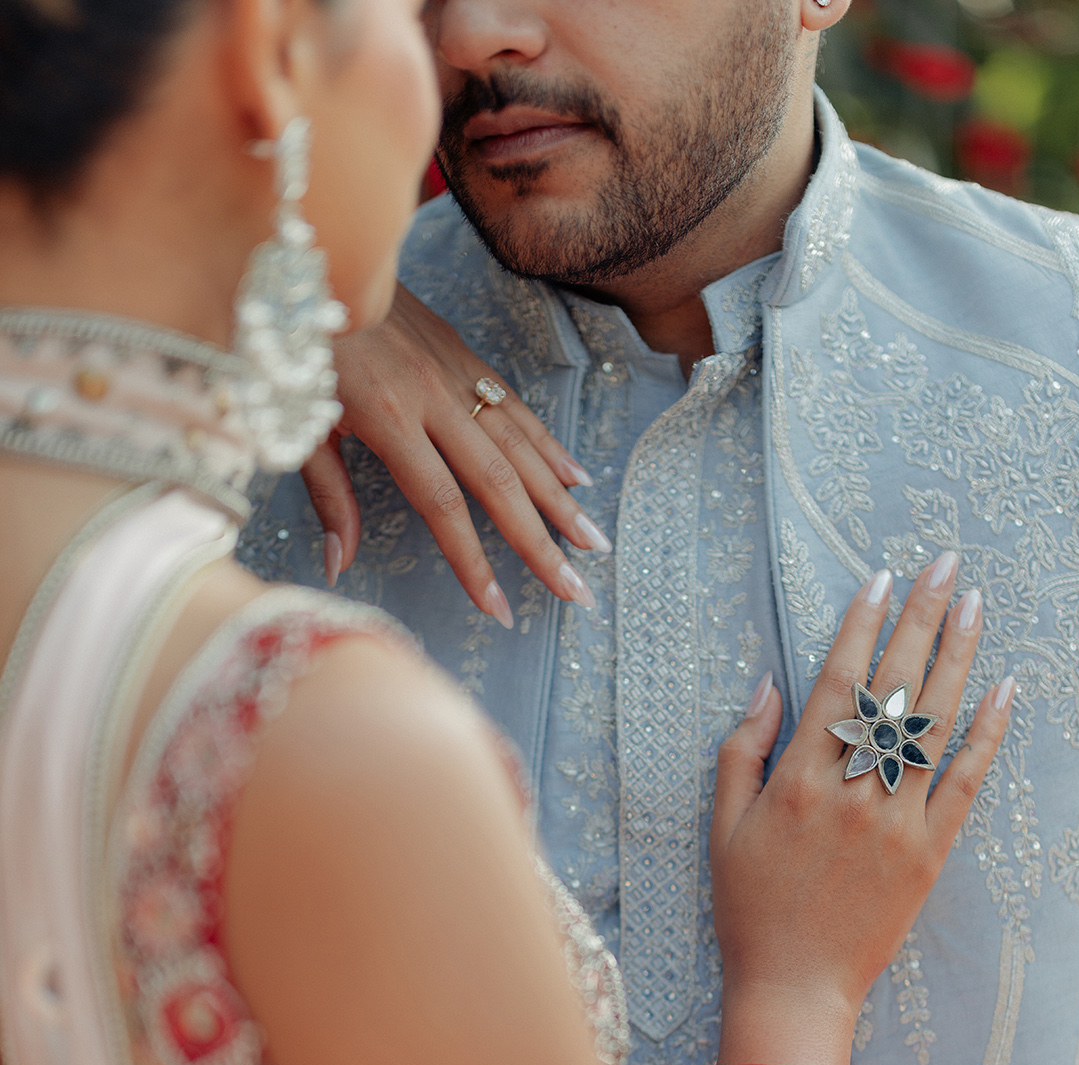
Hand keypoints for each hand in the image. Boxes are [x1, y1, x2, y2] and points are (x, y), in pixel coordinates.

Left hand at [302, 284, 608, 621]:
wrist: (313, 252)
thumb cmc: (295, 346)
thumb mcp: (295, 422)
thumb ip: (327, 496)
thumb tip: (340, 564)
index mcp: (387, 418)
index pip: (442, 505)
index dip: (473, 561)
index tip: (499, 609)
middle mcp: (433, 397)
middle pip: (499, 483)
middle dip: (540, 544)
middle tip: (576, 590)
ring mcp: (456, 373)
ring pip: (521, 446)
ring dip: (561, 500)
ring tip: (593, 543)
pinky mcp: (465, 354)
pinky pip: (517, 408)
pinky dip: (549, 446)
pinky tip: (576, 478)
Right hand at [712, 554, 1011, 1064]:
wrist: (796, 987)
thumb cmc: (750, 909)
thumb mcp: (722, 828)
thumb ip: (741, 752)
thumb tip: (769, 684)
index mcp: (797, 781)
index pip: (836, 683)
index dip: (860, 626)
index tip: (879, 579)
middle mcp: (852, 793)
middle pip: (893, 688)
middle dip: (920, 619)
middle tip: (943, 564)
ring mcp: (897, 823)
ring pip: (933, 724)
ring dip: (957, 657)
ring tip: (973, 605)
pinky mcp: (929, 854)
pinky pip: (965, 783)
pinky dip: (986, 734)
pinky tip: (1003, 689)